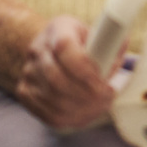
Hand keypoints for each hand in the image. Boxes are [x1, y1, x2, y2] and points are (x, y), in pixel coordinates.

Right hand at [16, 14, 116, 131]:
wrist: (52, 47)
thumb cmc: (81, 41)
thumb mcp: (97, 33)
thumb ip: (110, 42)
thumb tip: (121, 46)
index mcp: (58, 29)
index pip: (65, 48)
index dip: (86, 70)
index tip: (106, 84)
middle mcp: (37, 50)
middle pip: (58, 79)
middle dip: (87, 95)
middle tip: (107, 98)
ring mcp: (28, 72)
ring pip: (53, 99)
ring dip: (81, 109)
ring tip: (101, 106)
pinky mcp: (25, 92)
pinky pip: (47, 113)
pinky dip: (70, 117)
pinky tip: (86, 114)